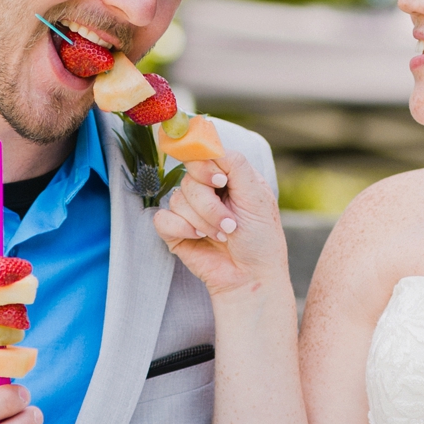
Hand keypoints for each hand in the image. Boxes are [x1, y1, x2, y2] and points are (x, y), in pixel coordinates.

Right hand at [151, 148, 290, 300]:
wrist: (252, 277)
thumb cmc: (261, 239)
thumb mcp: (257, 197)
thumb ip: (237, 166)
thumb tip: (213, 146)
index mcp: (226, 177)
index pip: (203, 155)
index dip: (206, 166)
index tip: (220, 182)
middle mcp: (206, 190)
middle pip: (189, 177)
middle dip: (210, 204)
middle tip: (230, 224)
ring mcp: (189, 210)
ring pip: (177, 199)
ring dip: (203, 221)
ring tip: (223, 236)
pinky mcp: (175, 231)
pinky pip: (162, 218)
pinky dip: (182, 228)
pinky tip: (199, 238)